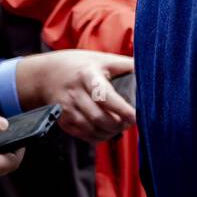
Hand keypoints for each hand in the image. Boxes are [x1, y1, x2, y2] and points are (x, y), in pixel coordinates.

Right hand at [16, 50, 135, 141]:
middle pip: (100, 118)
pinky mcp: (63, 121)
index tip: (136, 116)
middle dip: (119, 124)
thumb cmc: (80, 65)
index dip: (123, 110)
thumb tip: (152, 67)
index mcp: (87, 76)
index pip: (106, 97)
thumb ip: (126, 64)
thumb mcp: (102, 59)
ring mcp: (66, 109)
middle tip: (131, 122)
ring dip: (111, 132)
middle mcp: (75, 94)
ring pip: (93, 129)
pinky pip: (85, 135)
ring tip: (121, 125)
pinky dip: (100, 136)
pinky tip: (109, 130)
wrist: (45, 75)